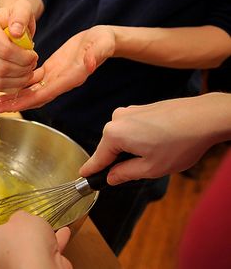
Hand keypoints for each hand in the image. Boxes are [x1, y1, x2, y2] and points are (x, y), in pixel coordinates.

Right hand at [0, 0, 38, 93]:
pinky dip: (10, 86)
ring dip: (18, 79)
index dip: (23, 56)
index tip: (34, 55)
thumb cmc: (14, 18)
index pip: (3, 48)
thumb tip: (15, 32)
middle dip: (22, 69)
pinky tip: (19, 78)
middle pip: (0, 66)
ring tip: (27, 72)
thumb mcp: (23, 9)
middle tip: (32, 65)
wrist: (2, 28)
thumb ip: (22, 15)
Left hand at [0, 25, 114, 112]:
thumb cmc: (103, 41)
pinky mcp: (51, 71)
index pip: (46, 93)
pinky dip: (21, 84)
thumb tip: (90, 63)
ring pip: (32, 91)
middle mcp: (61, 82)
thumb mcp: (102, 44)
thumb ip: (97, 54)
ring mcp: (55, 78)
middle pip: (36, 97)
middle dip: (17, 104)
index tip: (12, 106)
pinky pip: (34, 81)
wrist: (103, 40)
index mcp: (71, 78)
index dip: (28, 100)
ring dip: (16, 97)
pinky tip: (7, 85)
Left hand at [0, 211, 72, 268]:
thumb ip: (19, 218)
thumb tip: (21, 221)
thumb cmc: (24, 242)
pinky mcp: (39, 267)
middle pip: (1, 247)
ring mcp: (19, 264)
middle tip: (17, 229)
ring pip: (26, 250)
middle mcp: (0, 258)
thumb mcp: (21, 219)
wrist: (42, 265)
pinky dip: (54, 243)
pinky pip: (46, 252)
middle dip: (10, 239)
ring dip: (36, 240)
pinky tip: (63, 233)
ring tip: (45, 229)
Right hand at [79, 93, 230, 184]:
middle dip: (118, 160)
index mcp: (115, 134)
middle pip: (110, 146)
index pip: (98, 157)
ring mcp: (129, 111)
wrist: (204, 117)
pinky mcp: (141, 108)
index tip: (82, 176)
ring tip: (155, 156)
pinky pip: (131, 128)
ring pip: (122, 137)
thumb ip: (126, 174)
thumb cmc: (180, 142)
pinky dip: (139, 139)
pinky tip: (157, 144)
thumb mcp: (151, 168)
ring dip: (131, 149)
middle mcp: (117, 119)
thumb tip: (112, 177)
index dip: (91, 170)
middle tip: (135, 173)